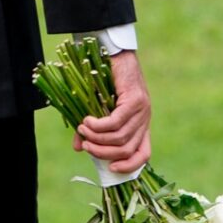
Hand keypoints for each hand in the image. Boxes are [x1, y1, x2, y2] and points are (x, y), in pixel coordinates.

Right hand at [73, 50, 151, 176]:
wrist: (114, 54)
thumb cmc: (104, 81)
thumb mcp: (96, 110)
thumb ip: (91, 130)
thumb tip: (78, 148)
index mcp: (140, 126)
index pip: (144, 154)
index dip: (129, 166)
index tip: (110, 168)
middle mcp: (144, 120)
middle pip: (127, 149)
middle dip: (103, 152)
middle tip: (85, 144)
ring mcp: (142, 110)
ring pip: (120, 137)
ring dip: (97, 137)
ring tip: (82, 128)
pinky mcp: (135, 100)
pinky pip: (116, 122)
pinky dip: (99, 125)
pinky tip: (87, 120)